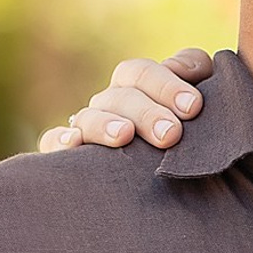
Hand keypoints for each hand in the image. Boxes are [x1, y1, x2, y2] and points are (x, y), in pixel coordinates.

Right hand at [36, 46, 213, 151]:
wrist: (189, 182)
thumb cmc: (195, 134)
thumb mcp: (199, 102)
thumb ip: (196, 72)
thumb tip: (187, 70)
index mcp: (137, 86)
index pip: (141, 73)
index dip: (166, 85)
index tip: (193, 107)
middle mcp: (111, 104)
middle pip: (119, 96)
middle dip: (146, 112)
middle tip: (171, 134)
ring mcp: (88, 127)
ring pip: (87, 117)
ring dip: (105, 125)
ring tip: (124, 136)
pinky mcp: (70, 155)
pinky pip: (53, 141)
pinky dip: (59, 140)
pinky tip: (73, 145)